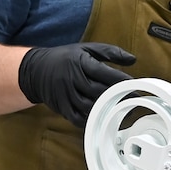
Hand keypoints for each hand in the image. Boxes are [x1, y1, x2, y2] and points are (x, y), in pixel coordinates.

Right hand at [16, 42, 135, 127]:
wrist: (35, 70)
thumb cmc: (66, 58)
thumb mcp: (86, 49)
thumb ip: (110, 52)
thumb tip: (133, 59)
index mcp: (80, 62)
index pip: (104, 73)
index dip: (121, 80)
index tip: (135, 85)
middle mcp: (72, 78)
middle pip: (98, 91)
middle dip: (117, 96)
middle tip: (133, 100)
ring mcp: (65, 94)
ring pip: (89, 106)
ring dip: (106, 110)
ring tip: (121, 110)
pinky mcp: (61, 107)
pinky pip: (78, 118)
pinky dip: (91, 120)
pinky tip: (102, 119)